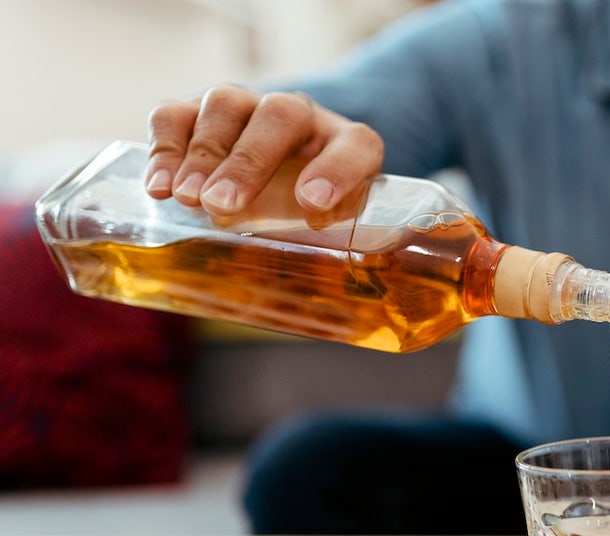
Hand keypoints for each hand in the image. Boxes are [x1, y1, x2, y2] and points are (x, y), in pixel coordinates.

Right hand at [144, 85, 383, 214]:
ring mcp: (247, 106)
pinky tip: (158, 189)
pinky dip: (163, 150)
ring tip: (188, 198)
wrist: (277, 174)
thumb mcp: (330, 223)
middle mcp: (298, 115)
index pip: (356, 146)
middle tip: (223, 204)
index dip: (337, 171)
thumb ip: (330, 236)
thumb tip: (311, 260)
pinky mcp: (197, 111)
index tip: (312, 203)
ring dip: (203, 154)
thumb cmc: (310, 207)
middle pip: (280, 116)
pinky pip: (175, 115)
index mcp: (345, 144)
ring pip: (225, 105)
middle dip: (249, 161)